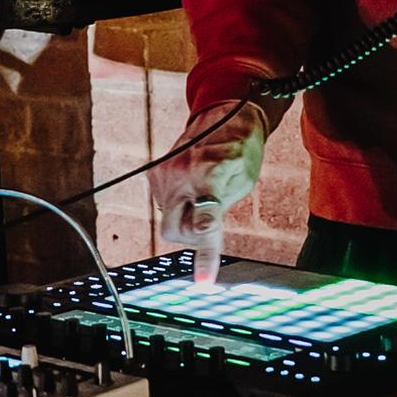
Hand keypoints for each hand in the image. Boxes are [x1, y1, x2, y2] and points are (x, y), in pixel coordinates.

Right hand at [152, 99, 268, 282]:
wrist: (224, 114)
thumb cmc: (240, 149)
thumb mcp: (243, 183)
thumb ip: (219, 210)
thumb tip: (203, 235)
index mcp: (210, 179)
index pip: (205, 225)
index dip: (205, 257)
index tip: (203, 282)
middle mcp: (181, 176)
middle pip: (175, 232)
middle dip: (190, 235)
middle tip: (209, 220)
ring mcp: (163, 174)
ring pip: (168, 220)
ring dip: (184, 217)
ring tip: (202, 193)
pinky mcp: (154, 172)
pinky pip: (162, 204)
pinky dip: (177, 203)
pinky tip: (191, 186)